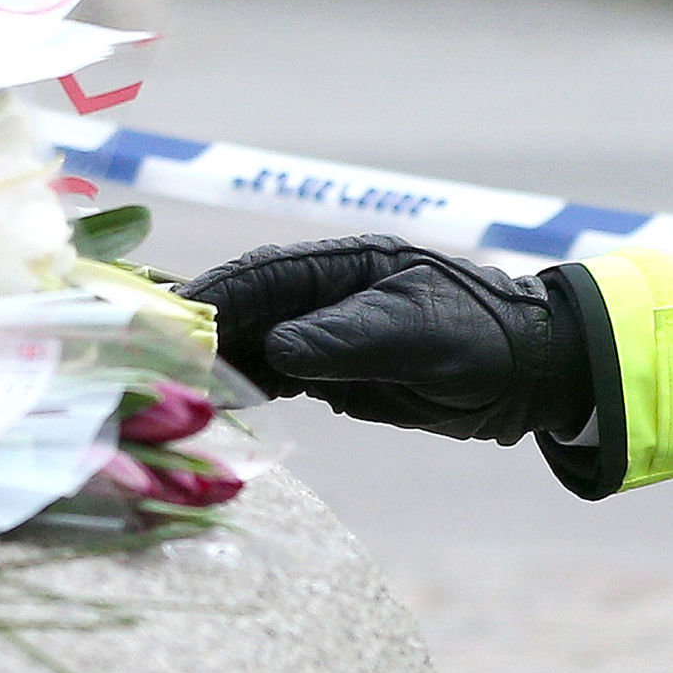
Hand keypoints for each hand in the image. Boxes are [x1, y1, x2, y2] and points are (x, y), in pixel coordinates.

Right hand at [185, 236, 595, 444]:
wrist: (527, 373)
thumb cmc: (479, 337)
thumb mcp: (415, 335)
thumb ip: (346, 340)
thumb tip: (278, 349)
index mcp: (343, 264)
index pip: (258, 275)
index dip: (210, 297)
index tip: (164, 320)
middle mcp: (323, 294)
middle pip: (242, 309)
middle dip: (196, 333)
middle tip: (146, 364)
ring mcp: (324, 333)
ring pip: (250, 344)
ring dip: (211, 366)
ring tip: (164, 391)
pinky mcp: (332, 373)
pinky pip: (272, 376)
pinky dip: (242, 391)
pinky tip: (211, 408)